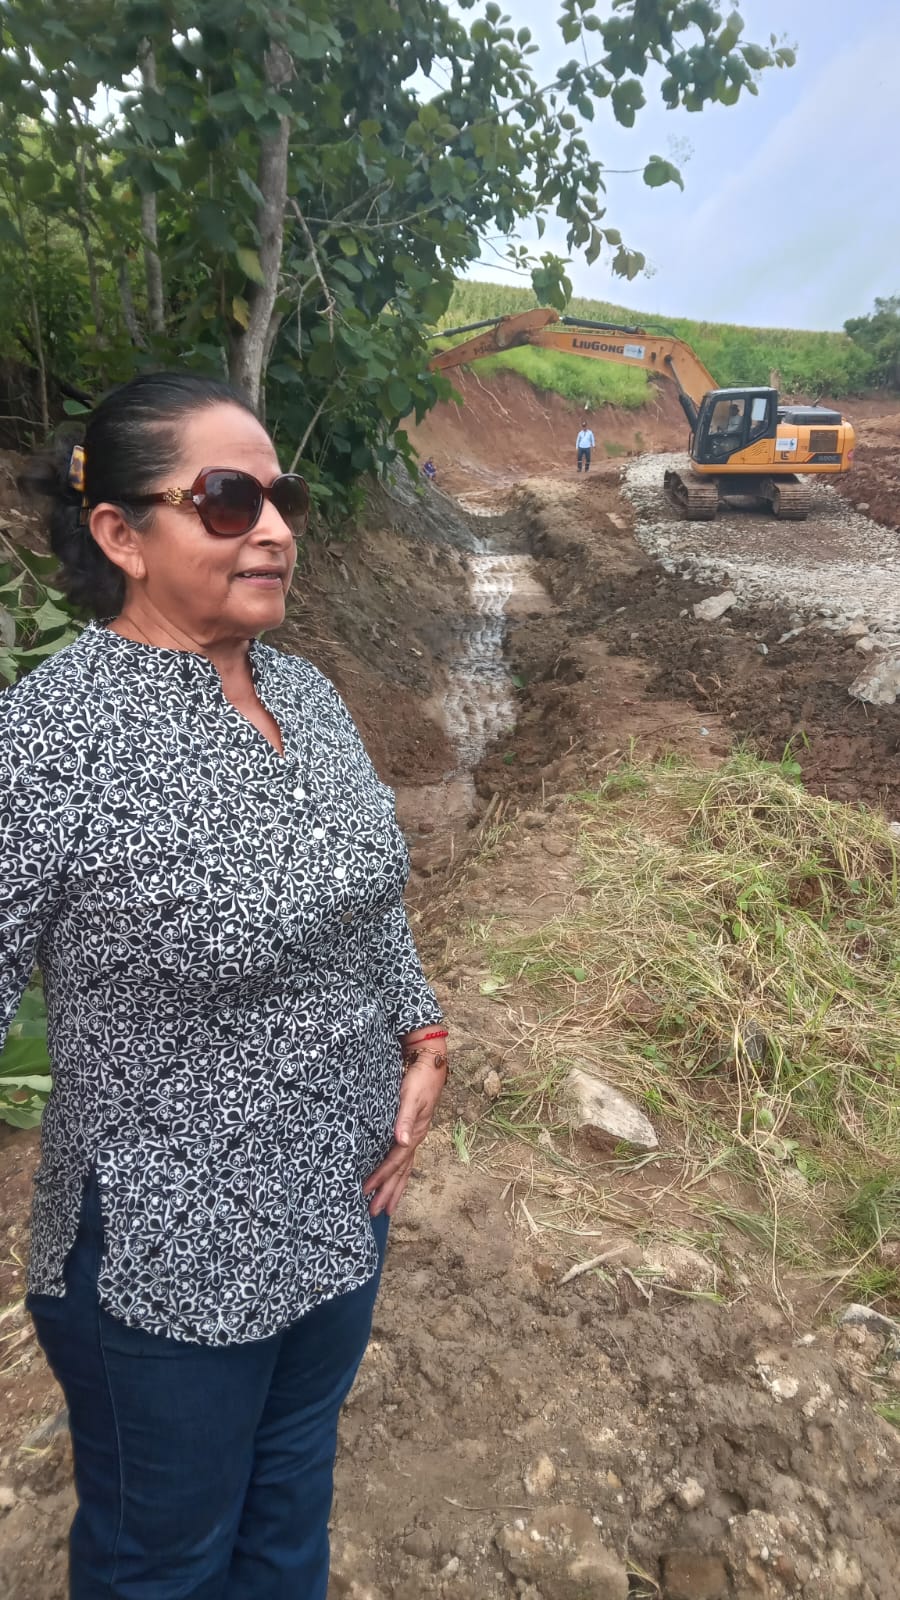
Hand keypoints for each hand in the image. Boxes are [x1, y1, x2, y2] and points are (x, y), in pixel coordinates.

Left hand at [362, 1058, 446, 1217]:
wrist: (431, 1063)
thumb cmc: (420, 1079)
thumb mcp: (412, 1096)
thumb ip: (405, 1118)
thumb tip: (401, 1141)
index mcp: (414, 1133)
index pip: (395, 1161)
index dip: (381, 1176)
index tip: (366, 1190)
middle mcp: (414, 1138)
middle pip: (401, 1172)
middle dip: (388, 1192)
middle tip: (375, 1213)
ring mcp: (414, 1136)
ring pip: (404, 1169)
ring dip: (394, 1188)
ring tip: (385, 1207)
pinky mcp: (411, 1130)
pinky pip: (404, 1159)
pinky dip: (398, 1174)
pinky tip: (392, 1179)